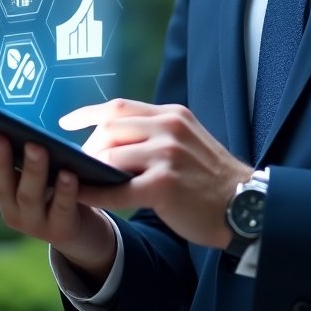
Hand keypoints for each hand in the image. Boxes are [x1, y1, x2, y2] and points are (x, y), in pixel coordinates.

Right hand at [0, 131, 116, 283]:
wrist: (81, 235)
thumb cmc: (56, 194)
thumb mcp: (36, 177)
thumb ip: (26, 158)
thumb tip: (17, 123)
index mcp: (3, 193)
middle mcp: (12, 210)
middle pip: (1, 184)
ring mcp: (34, 223)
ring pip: (29, 195)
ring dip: (32, 170)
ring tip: (36, 147)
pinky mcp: (60, 230)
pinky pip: (61, 208)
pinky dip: (64, 191)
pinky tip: (69, 174)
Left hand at [60, 99, 252, 249]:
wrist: (244, 203)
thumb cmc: (211, 178)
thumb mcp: (188, 140)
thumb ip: (156, 133)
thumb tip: (112, 137)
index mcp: (172, 115)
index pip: (119, 107)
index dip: (87, 113)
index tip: (65, 121)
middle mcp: (169, 128)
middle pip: (109, 129)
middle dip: (86, 148)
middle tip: (76, 165)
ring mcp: (167, 155)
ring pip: (110, 157)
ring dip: (89, 171)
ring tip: (78, 181)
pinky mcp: (164, 185)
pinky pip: (117, 189)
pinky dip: (95, 194)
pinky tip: (83, 197)